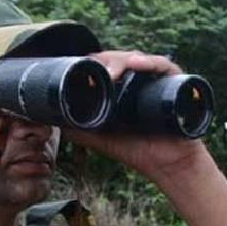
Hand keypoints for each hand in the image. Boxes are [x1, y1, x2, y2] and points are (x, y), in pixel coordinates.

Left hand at [63, 51, 211, 185]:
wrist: (168, 167)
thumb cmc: (138, 151)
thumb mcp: (101, 139)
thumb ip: (78, 129)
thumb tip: (49, 120)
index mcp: (124, 88)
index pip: (107, 64)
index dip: (93, 61)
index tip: (78, 64)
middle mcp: (141, 80)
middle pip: (120, 58)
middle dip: (104, 60)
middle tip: (92, 68)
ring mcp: (158, 81)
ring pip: (138, 58)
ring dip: (122, 60)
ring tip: (111, 72)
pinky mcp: (177, 84)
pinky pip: (164, 65)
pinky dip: (150, 62)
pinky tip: (137, 64)